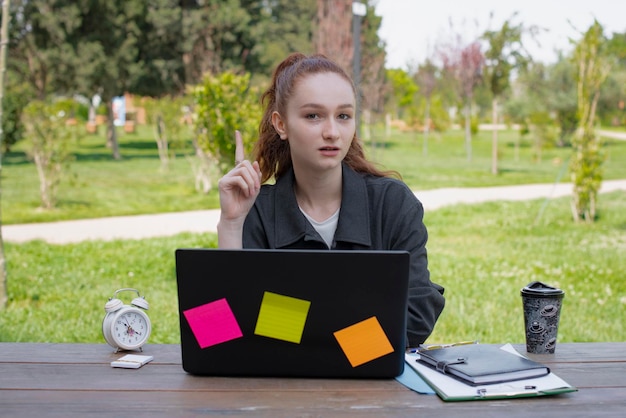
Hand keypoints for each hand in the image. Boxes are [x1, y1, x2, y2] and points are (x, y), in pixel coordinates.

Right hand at [217, 130, 261, 246]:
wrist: (237, 215)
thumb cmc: (245, 202)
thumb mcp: (255, 187)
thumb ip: (256, 175)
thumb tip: (253, 161)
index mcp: (239, 172)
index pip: (238, 155)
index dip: (238, 143)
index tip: (237, 132)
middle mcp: (231, 172)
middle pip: (245, 164)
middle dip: (254, 176)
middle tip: (255, 189)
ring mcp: (226, 176)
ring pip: (243, 170)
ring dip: (251, 182)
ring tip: (251, 192)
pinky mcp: (223, 182)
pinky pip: (238, 178)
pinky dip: (246, 186)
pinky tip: (245, 193)